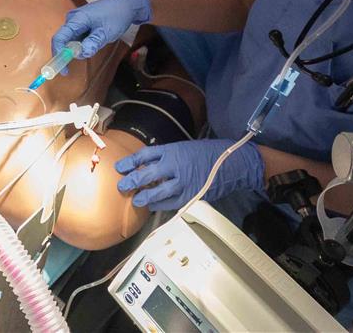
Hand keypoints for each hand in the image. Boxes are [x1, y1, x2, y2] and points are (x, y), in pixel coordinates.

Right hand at [51, 0, 151, 59]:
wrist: (127, 5)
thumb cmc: (117, 16)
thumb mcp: (106, 32)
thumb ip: (93, 43)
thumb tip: (81, 54)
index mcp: (77, 18)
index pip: (60, 37)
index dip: (58, 53)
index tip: (63, 68)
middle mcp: (73, 18)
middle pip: (64, 39)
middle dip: (71, 52)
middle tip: (84, 57)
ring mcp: (77, 20)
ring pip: (71, 39)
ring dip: (79, 48)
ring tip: (97, 43)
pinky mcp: (82, 23)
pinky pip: (77, 37)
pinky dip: (83, 44)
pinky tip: (95, 41)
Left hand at [114, 139, 265, 210]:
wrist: (232, 162)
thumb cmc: (207, 153)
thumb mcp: (184, 148)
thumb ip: (165, 156)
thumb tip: (146, 165)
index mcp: (172, 150)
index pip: (145, 155)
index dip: (130, 162)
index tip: (120, 166)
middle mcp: (175, 165)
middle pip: (147, 175)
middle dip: (132, 181)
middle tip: (122, 186)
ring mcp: (183, 182)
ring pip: (157, 192)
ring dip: (144, 197)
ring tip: (137, 200)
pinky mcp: (190, 195)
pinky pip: (171, 202)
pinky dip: (160, 205)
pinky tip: (154, 205)